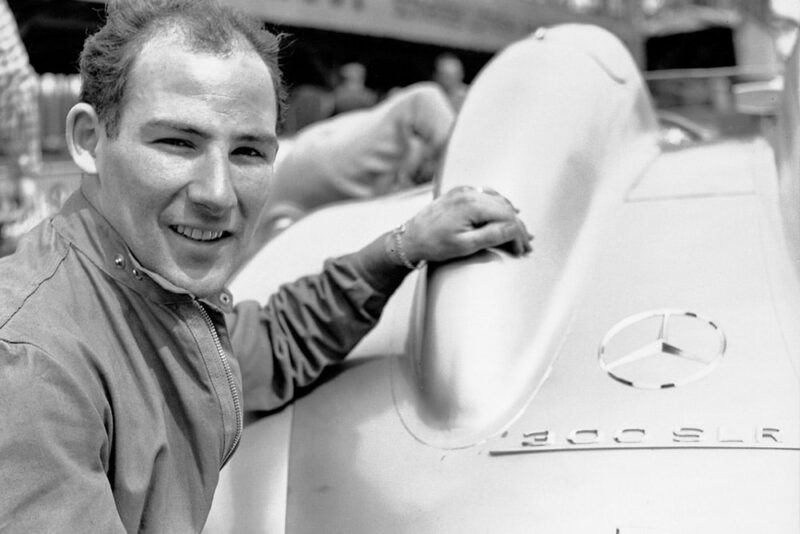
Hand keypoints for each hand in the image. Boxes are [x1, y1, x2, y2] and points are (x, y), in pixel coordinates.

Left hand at [400, 185, 532, 263]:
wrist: (409, 239)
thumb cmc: (434, 245)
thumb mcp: (465, 246)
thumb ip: (492, 236)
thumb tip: (514, 229)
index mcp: (472, 205)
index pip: (506, 217)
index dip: (518, 234)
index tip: (522, 249)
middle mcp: (469, 193)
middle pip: (504, 208)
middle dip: (517, 227)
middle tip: (527, 245)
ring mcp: (464, 191)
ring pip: (498, 200)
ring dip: (510, 217)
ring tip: (520, 234)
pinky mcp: (459, 193)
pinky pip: (487, 195)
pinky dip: (499, 205)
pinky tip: (508, 212)